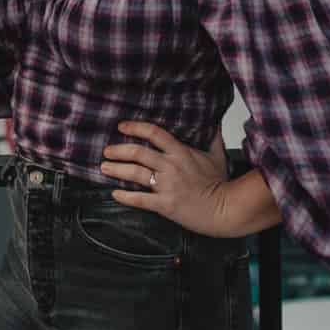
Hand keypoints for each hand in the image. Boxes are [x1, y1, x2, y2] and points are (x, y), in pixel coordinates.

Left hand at [100, 120, 231, 237]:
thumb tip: (213, 119)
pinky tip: (115, 194)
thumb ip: (212, 136)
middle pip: (138, 153)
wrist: (225, 209)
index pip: (154, 133)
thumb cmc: (221, 183)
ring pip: (135, 174)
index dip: (136, 128)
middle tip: (107, 150)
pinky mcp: (165, 205)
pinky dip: (125, 197)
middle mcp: (171, 166)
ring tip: (104, 167)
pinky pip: (140, 200)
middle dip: (119, 150)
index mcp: (181, 152)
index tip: (122, 126)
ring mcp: (167, 186)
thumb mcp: (217, 154)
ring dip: (117, 169)